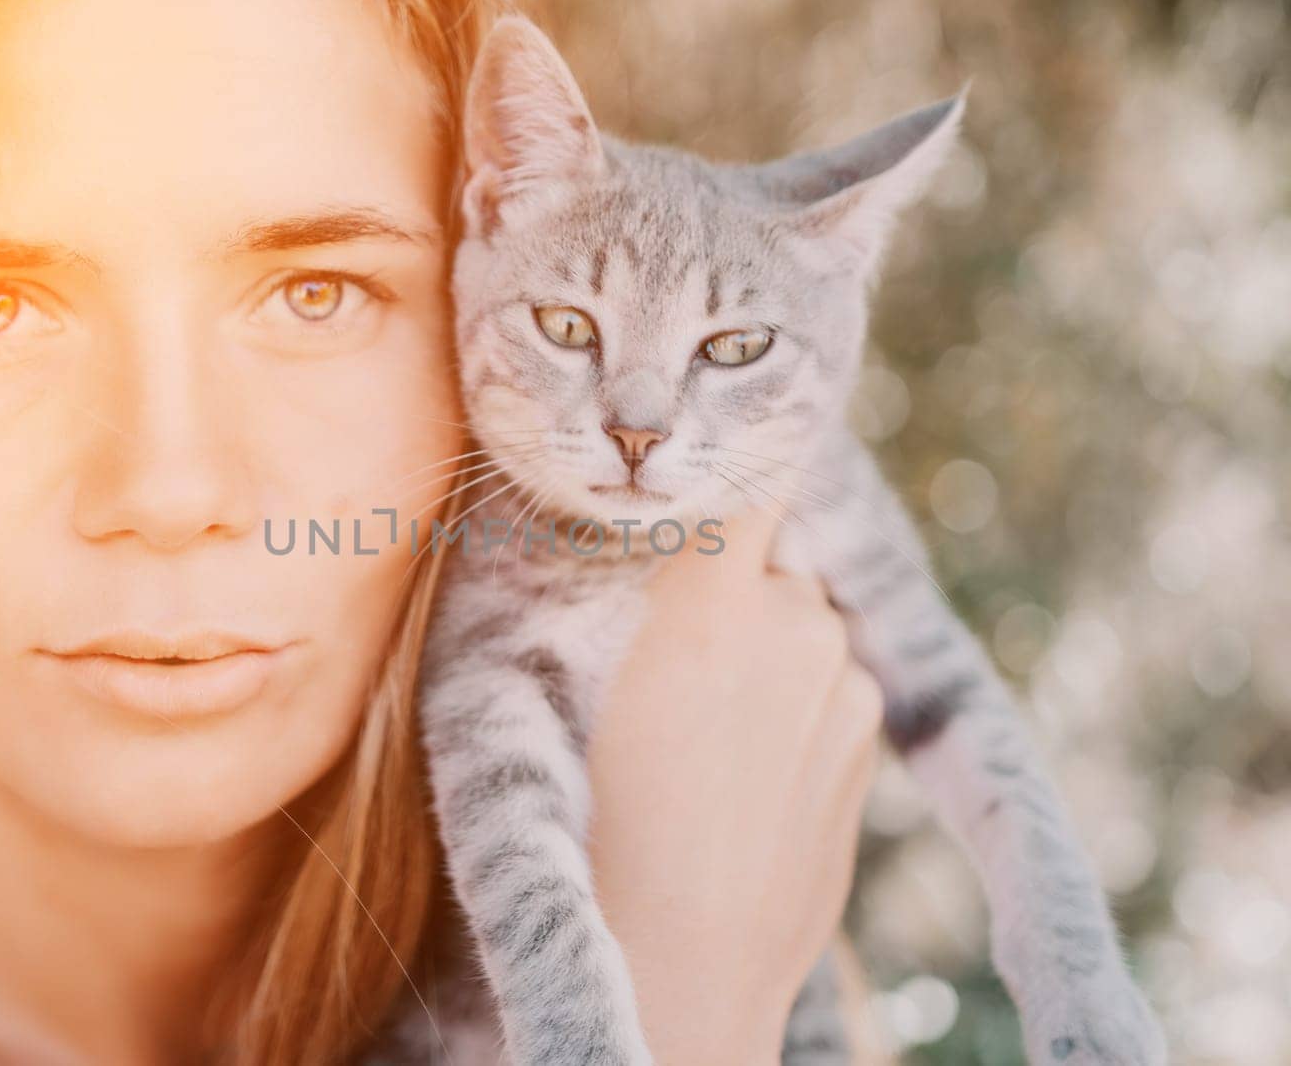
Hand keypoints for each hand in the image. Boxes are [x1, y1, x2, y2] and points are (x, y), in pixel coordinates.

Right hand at [586, 506, 882, 1064]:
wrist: (679, 966)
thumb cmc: (592, 825)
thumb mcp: (560, 687)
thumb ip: (619, 591)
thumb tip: (654, 531)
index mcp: (710, 596)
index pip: (750, 473)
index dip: (730, 465)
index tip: (708, 460)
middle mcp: (795, 620)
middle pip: (765, 558)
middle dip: (726, 584)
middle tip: (666, 650)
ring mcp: (843, 683)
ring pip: (798, 623)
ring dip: (762, 645)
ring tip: (700, 732)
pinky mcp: (866, 738)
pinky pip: (824, 683)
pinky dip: (790, 701)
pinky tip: (741, 770)